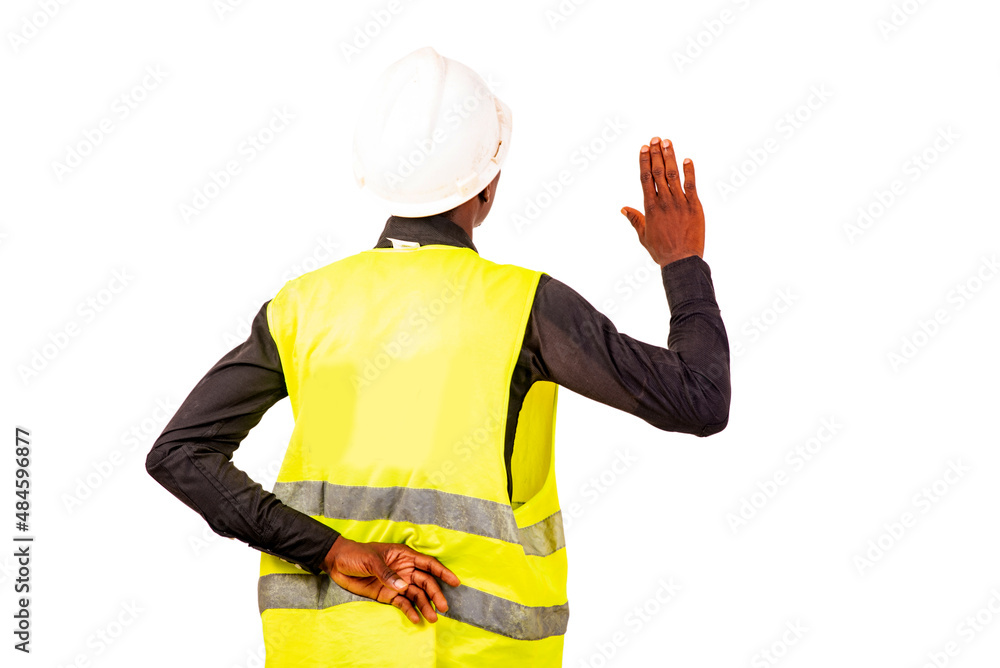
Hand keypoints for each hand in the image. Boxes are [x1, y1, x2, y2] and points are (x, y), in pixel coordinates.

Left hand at [321, 535, 460, 623]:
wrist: (337, 563)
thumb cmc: (356, 555)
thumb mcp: (371, 560)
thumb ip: (388, 573)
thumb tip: (404, 586)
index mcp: (404, 556)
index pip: (428, 564)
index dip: (442, 572)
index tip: (455, 582)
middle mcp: (404, 570)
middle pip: (425, 582)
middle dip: (435, 595)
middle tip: (443, 608)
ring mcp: (397, 583)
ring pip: (416, 595)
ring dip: (425, 606)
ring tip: (432, 619)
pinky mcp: (388, 595)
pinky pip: (403, 603)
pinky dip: (410, 611)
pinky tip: (417, 619)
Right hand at [621, 137, 704, 266]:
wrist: (681, 260)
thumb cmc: (661, 251)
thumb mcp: (643, 235)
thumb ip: (634, 219)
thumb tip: (623, 208)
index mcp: (650, 207)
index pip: (645, 178)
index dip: (644, 161)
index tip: (644, 148)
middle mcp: (663, 201)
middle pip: (658, 172)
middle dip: (656, 154)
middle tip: (655, 139)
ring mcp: (679, 202)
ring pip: (673, 175)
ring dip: (670, 157)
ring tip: (667, 142)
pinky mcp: (694, 206)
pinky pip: (691, 185)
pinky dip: (689, 171)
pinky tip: (687, 159)